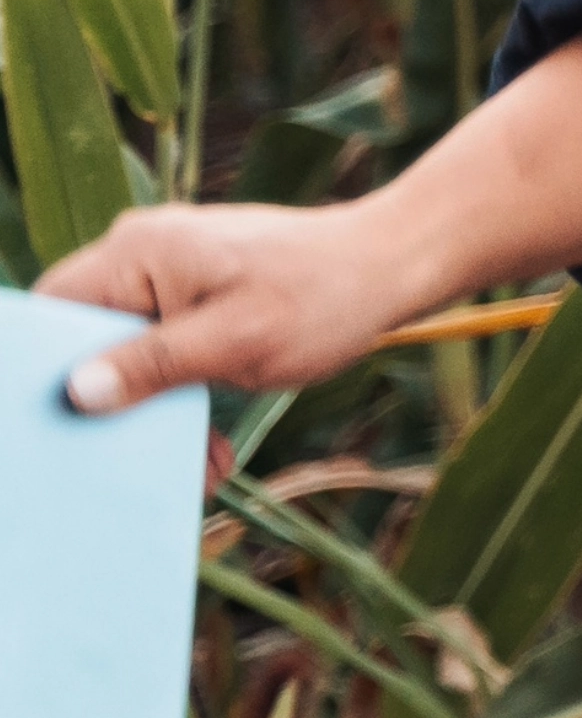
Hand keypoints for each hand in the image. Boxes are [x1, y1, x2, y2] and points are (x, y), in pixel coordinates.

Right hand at [40, 47, 581, 420]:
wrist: (398, 265)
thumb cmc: (324, 297)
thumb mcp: (234, 344)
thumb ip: (152, 366)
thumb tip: (77, 393)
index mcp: (138, 252)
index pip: (53, 312)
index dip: (47, 370)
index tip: (63, 425)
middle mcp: (144, 256)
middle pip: (87, 340)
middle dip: (111, 407)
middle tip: (129, 464)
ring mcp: (173, 275)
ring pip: (130, 355)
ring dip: (156, 414)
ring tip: (196, 464)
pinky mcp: (201, 298)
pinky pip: (167, 352)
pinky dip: (185, 398)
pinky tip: (211, 448)